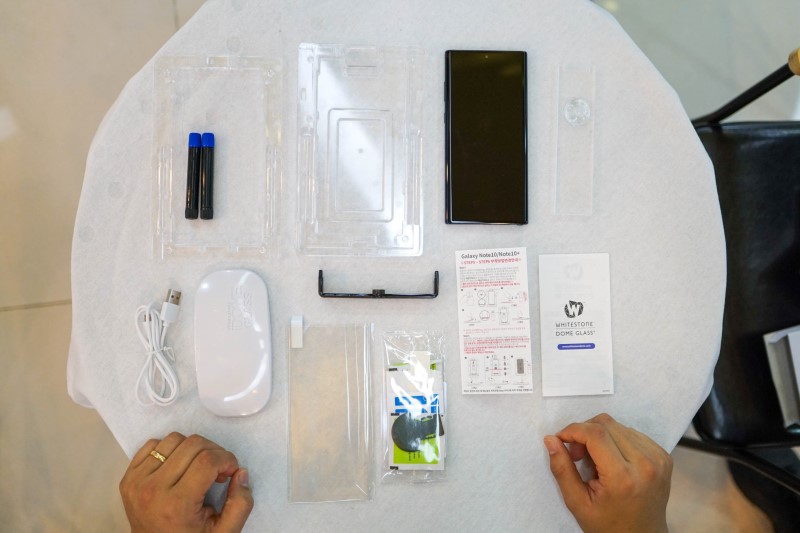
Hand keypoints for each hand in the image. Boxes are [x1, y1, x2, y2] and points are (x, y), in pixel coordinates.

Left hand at [120, 432, 253, 532]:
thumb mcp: (224, 532)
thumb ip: (241, 504)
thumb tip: (240, 472)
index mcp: (177, 505)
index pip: (207, 461)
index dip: (227, 459)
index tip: (231, 472)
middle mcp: (152, 490)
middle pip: (192, 445)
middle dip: (214, 452)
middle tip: (218, 470)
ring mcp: (136, 482)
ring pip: (174, 439)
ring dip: (193, 449)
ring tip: (198, 468)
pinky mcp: (128, 477)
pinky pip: (153, 444)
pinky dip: (171, 450)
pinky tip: (178, 466)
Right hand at [544, 413, 671, 532]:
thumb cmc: (608, 525)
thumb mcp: (577, 503)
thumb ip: (562, 469)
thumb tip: (551, 440)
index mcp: (623, 477)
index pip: (595, 434)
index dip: (573, 430)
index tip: (561, 439)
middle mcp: (645, 464)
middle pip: (606, 424)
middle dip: (584, 433)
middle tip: (577, 455)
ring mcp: (657, 459)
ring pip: (619, 426)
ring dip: (600, 436)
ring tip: (595, 460)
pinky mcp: (663, 456)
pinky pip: (633, 433)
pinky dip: (616, 440)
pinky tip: (612, 459)